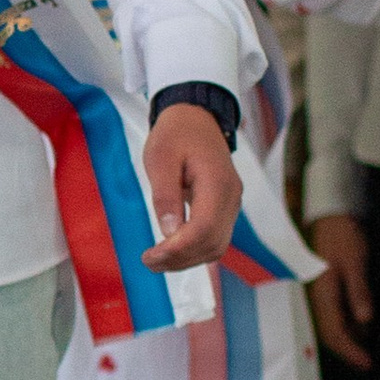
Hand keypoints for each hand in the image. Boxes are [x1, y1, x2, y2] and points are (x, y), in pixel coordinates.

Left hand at [139, 104, 241, 272]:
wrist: (196, 117)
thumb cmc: (176, 134)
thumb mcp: (161, 158)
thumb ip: (165, 194)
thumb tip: (169, 232)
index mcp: (217, 183)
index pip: (203, 229)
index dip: (178, 249)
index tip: (151, 256)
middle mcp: (231, 197)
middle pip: (212, 244)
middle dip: (180, 259)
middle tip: (148, 262)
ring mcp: (231, 204)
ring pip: (216, 246)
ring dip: (187, 259)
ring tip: (156, 260)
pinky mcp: (225, 208)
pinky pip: (214, 238)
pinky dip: (194, 250)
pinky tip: (171, 250)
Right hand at [307, 211, 372, 369]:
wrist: (329, 214)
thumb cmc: (342, 235)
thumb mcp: (355, 262)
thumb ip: (359, 291)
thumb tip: (365, 320)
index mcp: (323, 293)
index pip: (335, 332)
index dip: (351, 351)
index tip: (368, 364)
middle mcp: (317, 297)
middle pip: (330, 333)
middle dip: (348, 350)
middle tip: (369, 362)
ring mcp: (319, 293)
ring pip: (331, 324)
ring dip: (349, 338)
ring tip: (369, 347)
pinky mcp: (324, 287)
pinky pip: (333, 313)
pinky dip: (347, 323)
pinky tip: (362, 325)